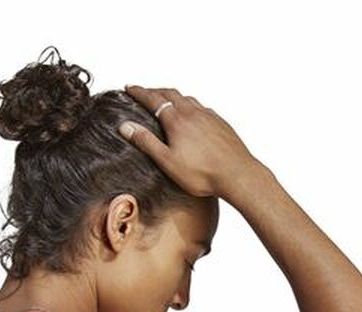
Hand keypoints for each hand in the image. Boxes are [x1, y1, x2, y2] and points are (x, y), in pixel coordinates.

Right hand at [118, 85, 259, 199]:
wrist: (236, 173)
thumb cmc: (202, 173)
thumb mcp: (167, 161)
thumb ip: (146, 142)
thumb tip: (126, 126)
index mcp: (177, 120)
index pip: (153, 99)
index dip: (140, 92)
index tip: (130, 87)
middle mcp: (193, 112)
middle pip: (170, 93)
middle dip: (155, 90)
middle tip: (144, 91)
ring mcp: (208, 116)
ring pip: (187, 98)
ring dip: (173, 95)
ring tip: (166, 99)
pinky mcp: (220, 122)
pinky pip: (201, 107)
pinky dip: (190, 104)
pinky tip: (192, 113)